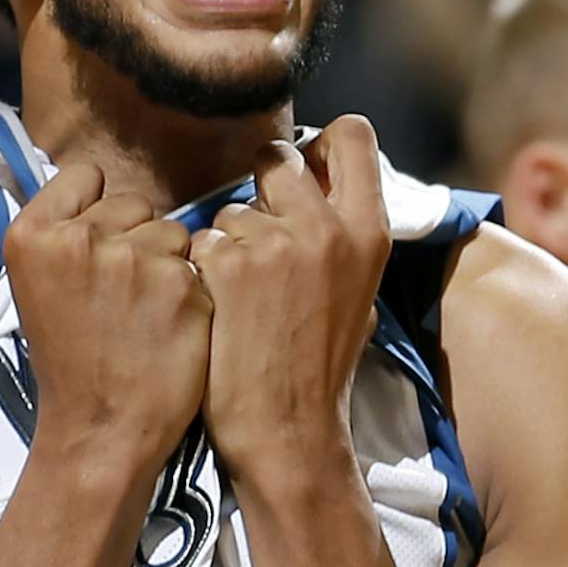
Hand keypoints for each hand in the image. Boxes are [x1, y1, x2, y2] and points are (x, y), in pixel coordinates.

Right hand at [3, 162, 209, 477]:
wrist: (100, 428)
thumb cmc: (72, 361)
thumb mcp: (39, 287)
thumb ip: (63, 233)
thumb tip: (96, 191)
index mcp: (31, 234)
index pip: (83, 175)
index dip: (98, 206)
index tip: (98, 242)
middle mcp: (78, 238)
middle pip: (132, 202)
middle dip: (135, 237)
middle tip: (120, 292)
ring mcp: (131, 258)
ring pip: (171, 230)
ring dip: (167, 263)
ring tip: (145, 312)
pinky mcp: (180, 282)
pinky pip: (198, 263)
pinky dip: (191, 292)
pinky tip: (171, 326)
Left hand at [188, 116, 390, 470]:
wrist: (287, 431)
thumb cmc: (317, 368)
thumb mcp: (357, 292)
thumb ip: (338, 235)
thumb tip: (312, 184)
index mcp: (368, 232)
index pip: (353, 135)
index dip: (317, 143)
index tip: (302, 167)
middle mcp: (327, 228)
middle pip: (277, 157)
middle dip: (257, 186)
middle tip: (252, 231)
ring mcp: (277, 244)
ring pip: (231, 208)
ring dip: (225, 242)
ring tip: (240, 298)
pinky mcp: (228, 266)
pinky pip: (200, 242)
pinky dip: (199, 272)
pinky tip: (216, 311)